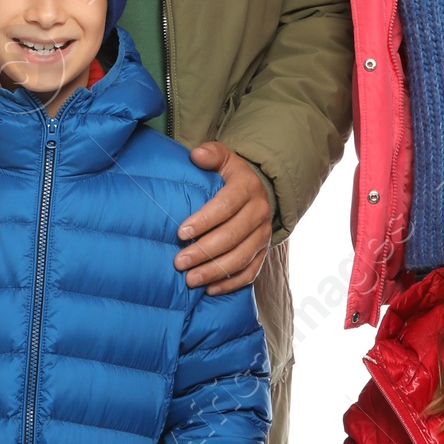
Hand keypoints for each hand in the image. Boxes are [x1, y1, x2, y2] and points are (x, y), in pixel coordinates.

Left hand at [174, 145, 271, 292]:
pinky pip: (251, 272)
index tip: (180, 233)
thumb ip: (210, 154)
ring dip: (215, 271)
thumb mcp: (224, 158)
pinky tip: (210, 289)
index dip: (203, 221)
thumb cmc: (231, 175)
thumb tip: (196, 155)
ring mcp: (264, 234)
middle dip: (204, 251)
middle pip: (232, 236)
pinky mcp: (264, 251)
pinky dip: (231, 283)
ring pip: (241, 257)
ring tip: (190, 279)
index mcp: (248, 188)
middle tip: (179, 262)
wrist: (261, 189)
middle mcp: (260, 212)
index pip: (225, 206)